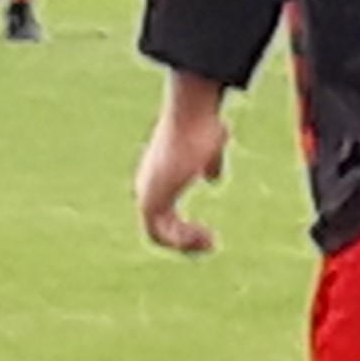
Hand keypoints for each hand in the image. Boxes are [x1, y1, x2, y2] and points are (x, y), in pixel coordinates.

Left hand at [136, 79, 231, 256]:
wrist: (191, 117)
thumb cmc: (201, 126)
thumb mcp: (209, 149)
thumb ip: (209, 164)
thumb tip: (213, 178)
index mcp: (158, 176)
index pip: (164, 214)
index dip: (183, 229)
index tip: (209, 234)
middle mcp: (148, 186)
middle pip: (158, 228)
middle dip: (184, 241)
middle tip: (211, 243)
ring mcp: (147, 193)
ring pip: (157, 234)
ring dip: (185, 244)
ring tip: (211, 242)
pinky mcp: (150, 199)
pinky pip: (158, 234)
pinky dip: (181, 241)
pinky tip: (206, 237)